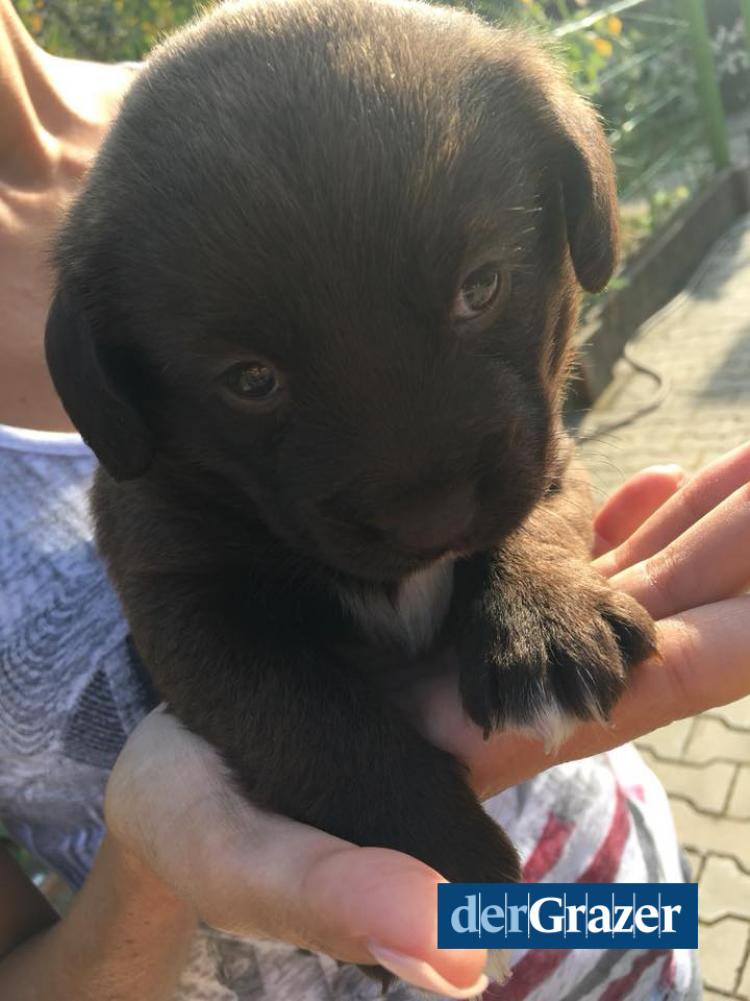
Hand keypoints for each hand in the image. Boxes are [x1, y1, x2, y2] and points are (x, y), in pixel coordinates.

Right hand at [104, 441, 749, 997]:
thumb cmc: (197, 818)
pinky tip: (654, 484)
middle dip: (725, 559)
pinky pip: (548, 565)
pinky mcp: (442, 625)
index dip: (713, 641)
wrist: (171, 763)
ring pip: (609, 586)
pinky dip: (612, 524)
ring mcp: (482, 660)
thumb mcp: (249, 860)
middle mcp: (507, 706)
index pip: (630, 691)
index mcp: (481, 754)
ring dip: (689, 530)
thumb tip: (454, 958)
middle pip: (646, 626)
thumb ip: (341, 894)